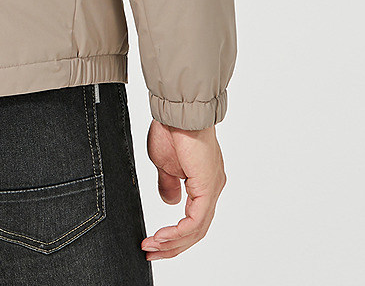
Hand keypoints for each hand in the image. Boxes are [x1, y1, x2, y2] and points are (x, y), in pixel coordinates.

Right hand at [141, 121, 225, 260]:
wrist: (176, 112)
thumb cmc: (171, 129)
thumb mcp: (164, 164)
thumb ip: (169, 184)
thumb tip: (171, 202)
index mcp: (203, 182)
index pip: (193, 219)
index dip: (173, 235)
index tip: (153, 241)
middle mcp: (212, 188)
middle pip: (196, 230)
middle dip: (172, 246)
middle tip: (151, 253)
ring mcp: (212, 189)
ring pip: (197, 229)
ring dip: (173, 242)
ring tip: (152, 247)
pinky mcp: (208, 189)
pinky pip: (195, 221)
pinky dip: (178, 233)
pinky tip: (162, 236)